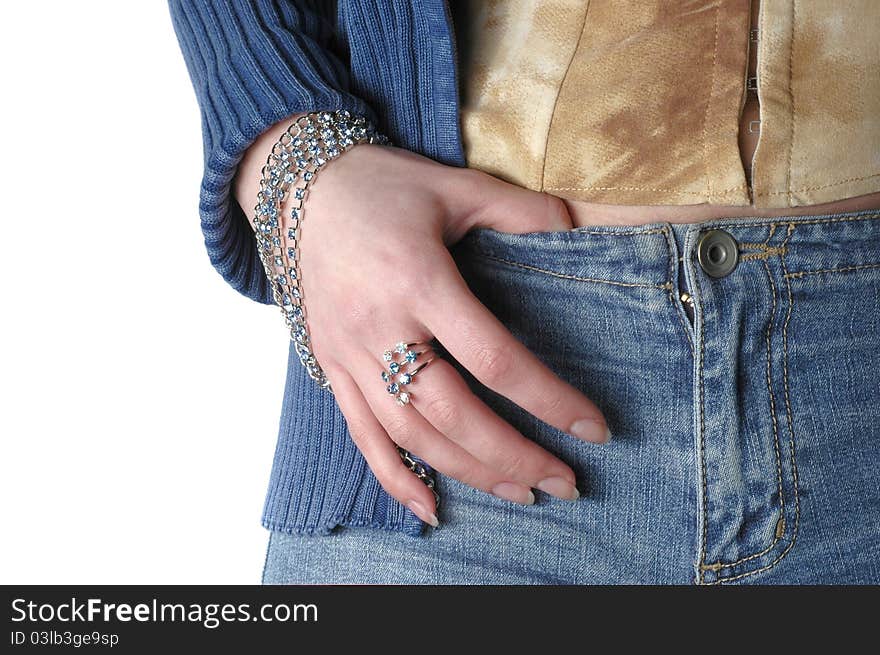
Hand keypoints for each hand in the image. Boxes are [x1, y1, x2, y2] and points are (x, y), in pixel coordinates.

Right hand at [235, 125, 609, 526]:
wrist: (298, 187)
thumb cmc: (383, 186)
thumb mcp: (455, 186)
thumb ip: (520, 211)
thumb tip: (579, 228)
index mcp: (418, 279)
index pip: (492, 358)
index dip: (547, 400)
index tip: (593, 428)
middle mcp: (380, 325)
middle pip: (451, 412)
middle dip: (513, 455)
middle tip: (565, 481)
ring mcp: (349, 352)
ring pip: (409, 433)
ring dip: (468, 472)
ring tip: (520, 492)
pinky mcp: (330, 366)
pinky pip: (360, 433)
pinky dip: (394, 477)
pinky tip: (429, 509)